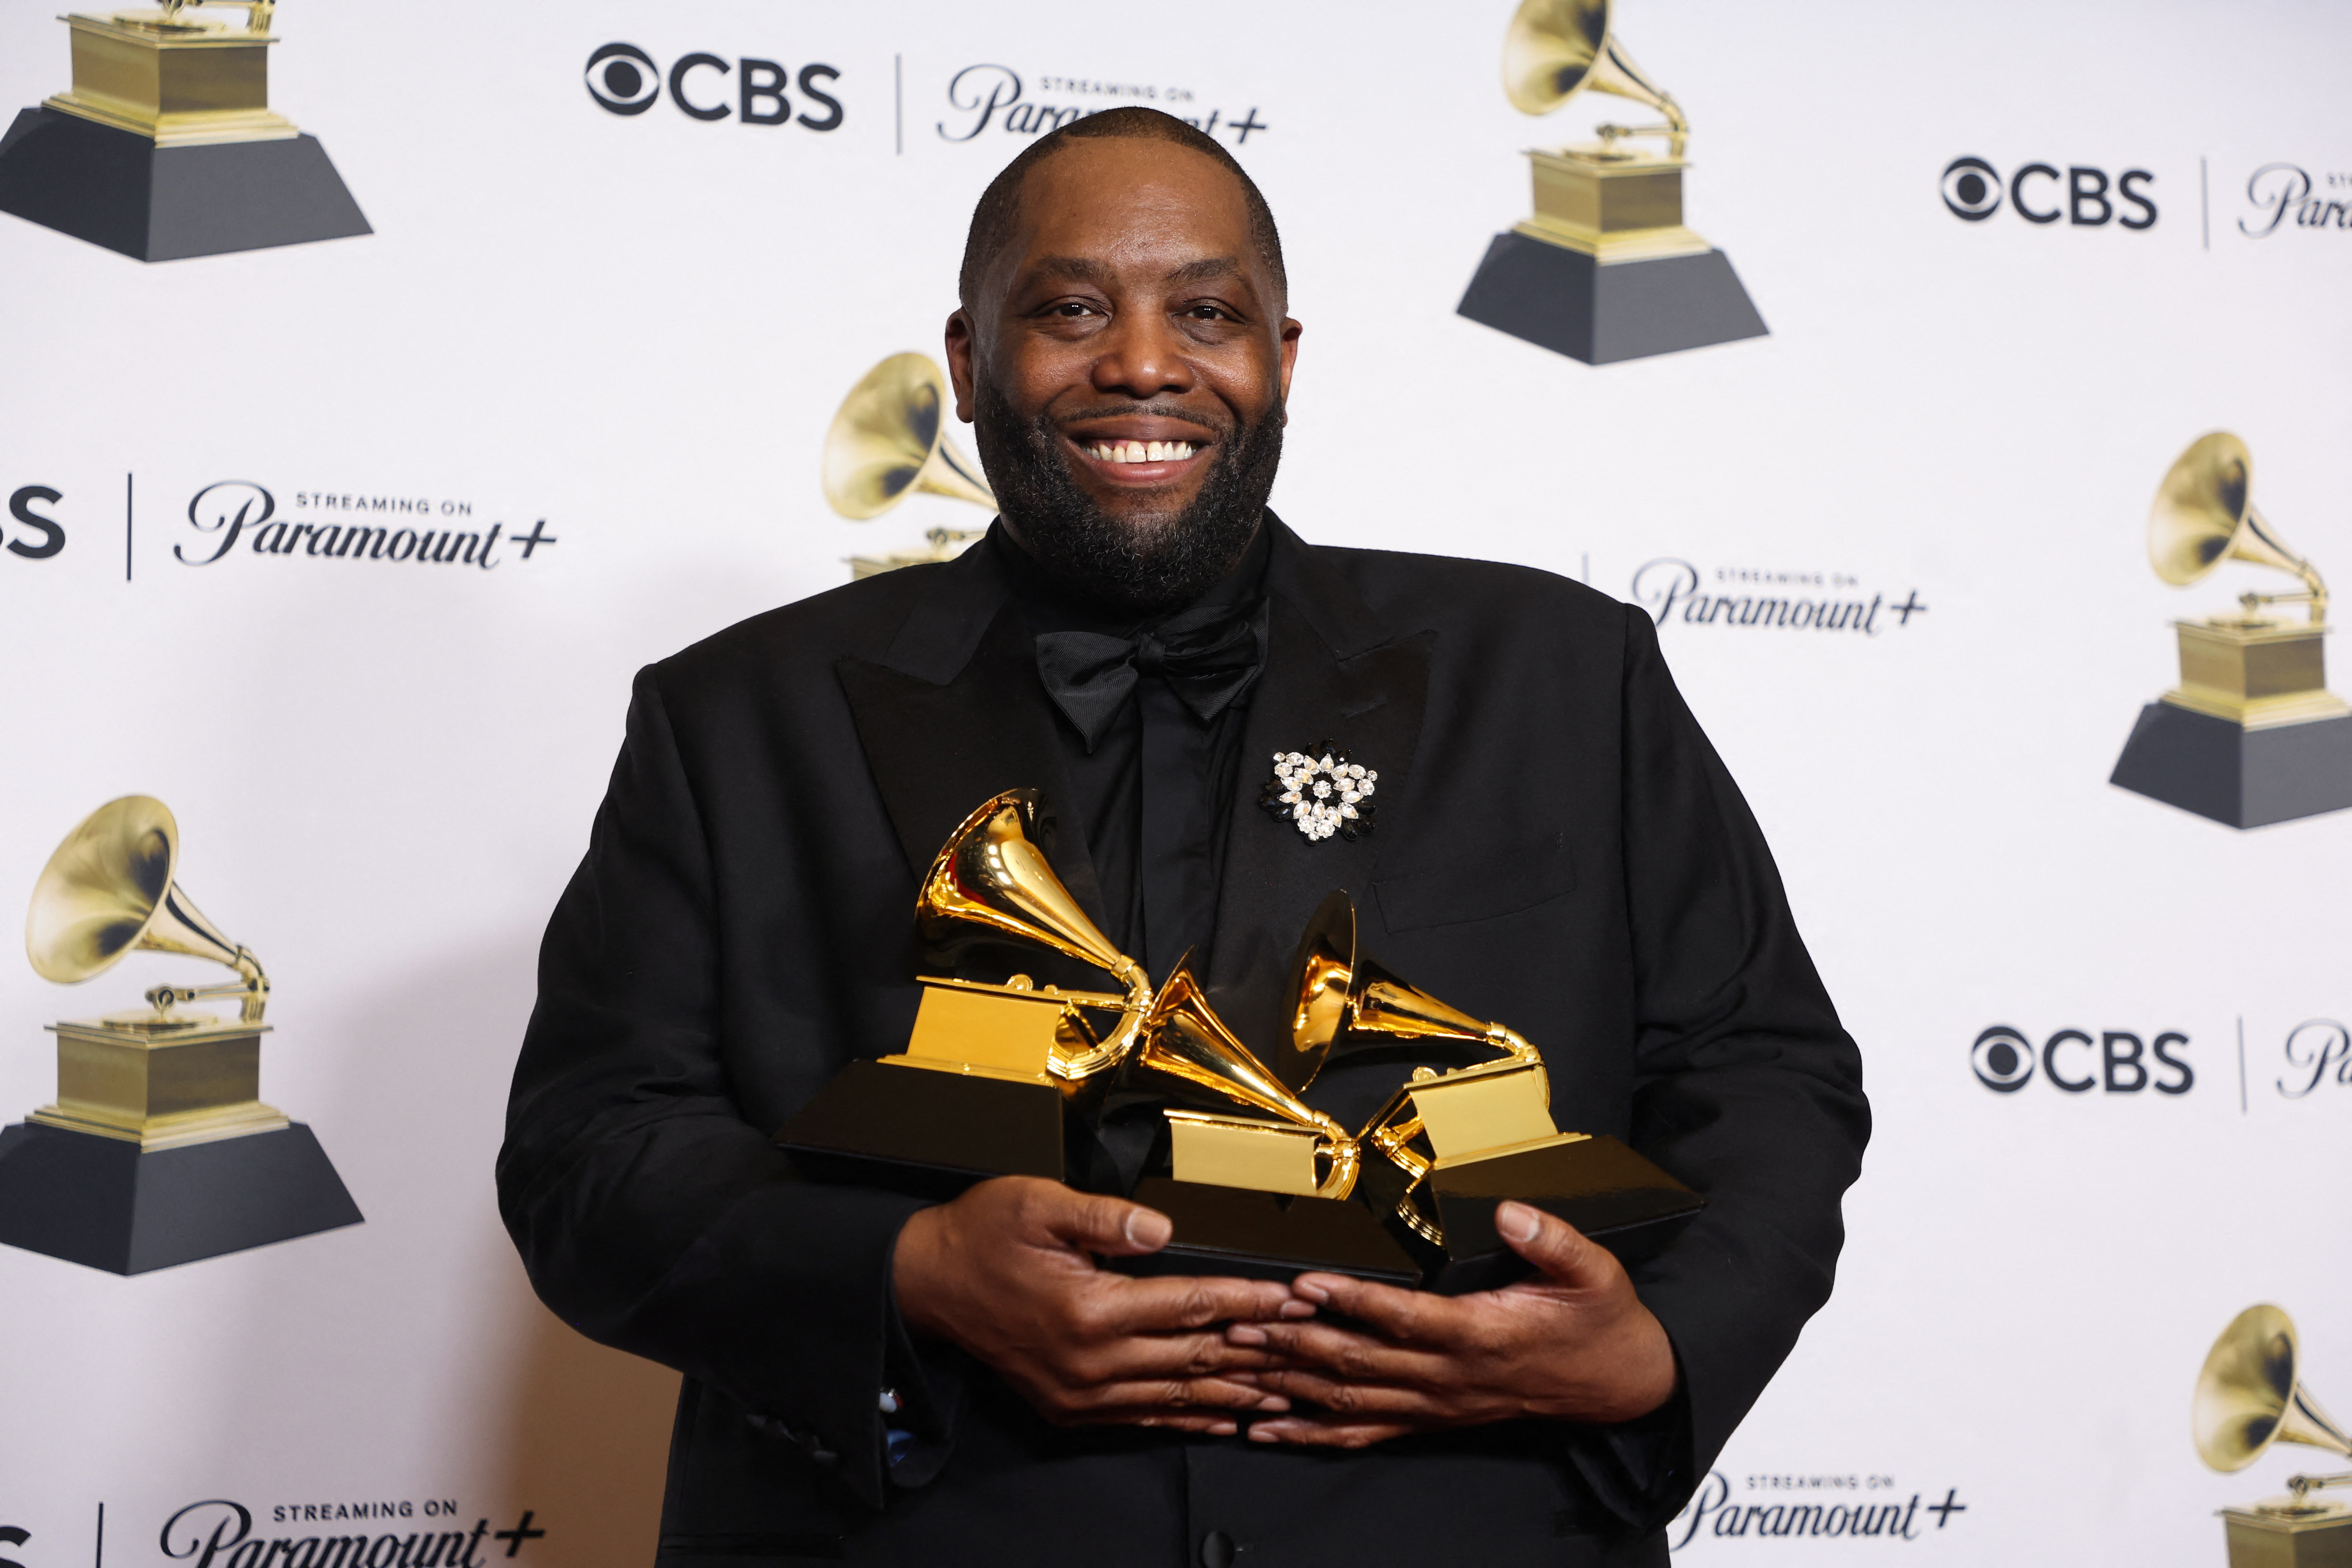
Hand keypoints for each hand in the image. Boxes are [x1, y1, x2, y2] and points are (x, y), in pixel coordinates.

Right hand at [892, 1176, 1310, 1434]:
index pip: (1191, 1305)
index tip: (1291, 1298)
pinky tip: (1219, 1419)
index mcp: (1089, 1309)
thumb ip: (1107, 1219)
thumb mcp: (1039, 1204)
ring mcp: (1079, 1392)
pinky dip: (1186, 1418)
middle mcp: (1089, 1361)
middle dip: (1257, 1351)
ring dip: (1232, 1394)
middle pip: (1194, 1357)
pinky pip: (1141, 1417)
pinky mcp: (1069, 1406)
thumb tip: (1162, 1229)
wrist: (927, 1282)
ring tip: (1283, 1391)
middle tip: (1308, 1348)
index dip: (1248, 1302)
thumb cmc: (982, 1235)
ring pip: (1174, 1395)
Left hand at [1226, 1200, 1676, 1447]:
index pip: (1405, 1318)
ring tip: (1240, 1363)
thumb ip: (1552, 1239)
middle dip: (1297, 1342)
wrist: (1619, 1384)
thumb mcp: (1594, 1271)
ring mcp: (1437, 1404)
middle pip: (1361, 1363)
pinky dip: (1311, 1434)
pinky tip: (1267, 1430)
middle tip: (1243, 1321)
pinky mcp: (1432, 1418)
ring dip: (1291, 1383)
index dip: (1353, 1301)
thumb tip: (1510, 1211)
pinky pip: (1363, 1433)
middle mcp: (1451, 1377)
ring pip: (1351, 1400)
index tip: (1307, 1283)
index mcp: (1483, 1334)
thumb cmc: (1600, 1322)